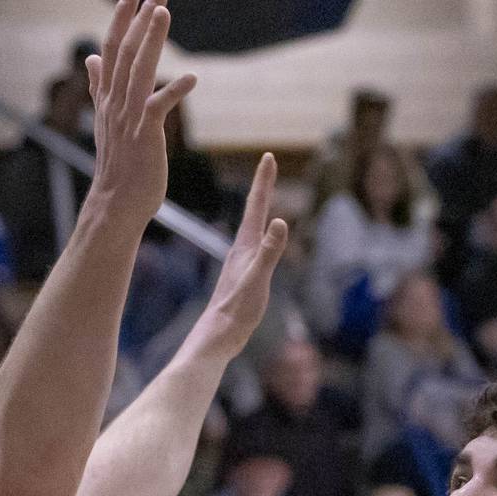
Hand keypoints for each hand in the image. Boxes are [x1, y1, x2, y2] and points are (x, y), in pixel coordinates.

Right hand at [86, 0, 195, 226]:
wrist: (117, 203)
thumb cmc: (118, 165)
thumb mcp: (106, 120)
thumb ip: (99, 86)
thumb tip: (90, 58)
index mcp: (108, 97)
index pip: (112, 49)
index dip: (120, 20)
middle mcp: (116, 102)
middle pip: (127, 51)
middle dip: (139, 19)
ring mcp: (130, 117)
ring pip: (139, 70)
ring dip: (151, 40)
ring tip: (162, 11)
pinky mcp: (146, 135)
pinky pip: (160, 107)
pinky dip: (175, 91)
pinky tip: (191, 78)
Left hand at [196, 152, 288, 356]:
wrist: (216, 338)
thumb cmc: (236, 311)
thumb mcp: (258, 280)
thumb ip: (269, 252)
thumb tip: (280, 221)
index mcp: (245, 248)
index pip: (256, 207)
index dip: (264, 182)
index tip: (268, 156)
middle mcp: (240, 252)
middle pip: (253, 213)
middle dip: (262, 189)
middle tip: (268, 166)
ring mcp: (239, 266)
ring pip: (251, 230)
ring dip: (258, 211)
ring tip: (263, 198)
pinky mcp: (240, 280)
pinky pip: (252, 249)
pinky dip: (258, 236)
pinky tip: (256, 244)